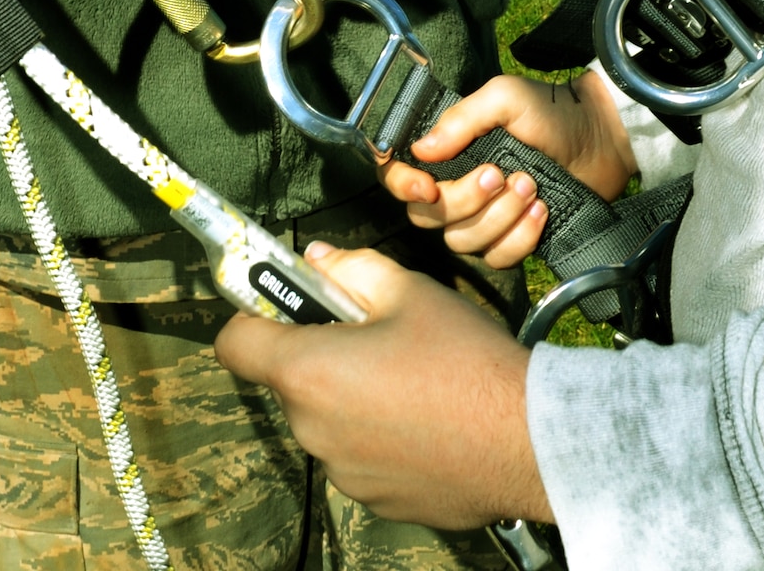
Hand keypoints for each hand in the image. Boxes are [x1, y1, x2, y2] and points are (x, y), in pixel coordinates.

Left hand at [215, 246, 551, 528]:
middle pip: (291, 382)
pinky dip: (379, 437)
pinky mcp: (375, 503)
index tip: (286, 305)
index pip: (236, 345)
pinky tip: (428, 422)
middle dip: (321, 354)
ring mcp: (343, 476)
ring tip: (412, 380)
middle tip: (377, 335)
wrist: (527, 440)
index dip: (252, 317)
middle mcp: (313, 431)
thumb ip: (352, 268)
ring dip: (351, 398)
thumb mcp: (410, 291)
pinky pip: (360, 458)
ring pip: (328, 421)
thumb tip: (316, 260)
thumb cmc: (464, 357)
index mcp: (309, 372)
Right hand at [381, 72, 637, 266]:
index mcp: (446, 150)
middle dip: (465, 200)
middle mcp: (455, 187)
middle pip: (428, 216)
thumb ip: (461, 120)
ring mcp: (482, 218)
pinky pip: (496, 258)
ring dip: (499, 217)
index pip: (397, 175)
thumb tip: (420, 150)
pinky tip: (541, 212)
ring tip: (531, 186)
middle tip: (501, 174)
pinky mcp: (510, 240)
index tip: (428, 186)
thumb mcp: (504, 98)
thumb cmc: (549, 112)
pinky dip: (519, 238)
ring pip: (462, 241)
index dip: (402, 185)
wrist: (598, 138)